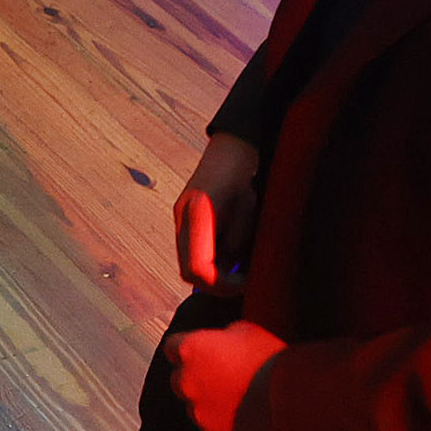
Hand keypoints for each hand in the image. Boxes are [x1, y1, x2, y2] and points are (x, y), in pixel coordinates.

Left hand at [162, 319, 284, 430]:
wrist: (291, 398)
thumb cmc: (271, 355)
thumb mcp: (247, 328)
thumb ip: (223, 332)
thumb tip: (222, 335)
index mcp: (190, 351)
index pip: (173, 347)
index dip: (187, 349)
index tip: (200, 351)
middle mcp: (186, 383)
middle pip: (179, 380)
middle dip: (194, 378)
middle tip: (221, 377)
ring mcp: (198, 413)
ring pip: (195, 408)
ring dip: (208, 403)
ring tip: (239, 399)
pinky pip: (213, 430)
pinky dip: (224, 425)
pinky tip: (246, 418)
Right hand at [173, 131, 260, 290]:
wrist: (234, 144)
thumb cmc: (246, 171)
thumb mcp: (249, 209)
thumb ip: (236, 241)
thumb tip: (232, 273)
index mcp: (197, 213)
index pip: (197, 268)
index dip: (221, 285)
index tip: (246, 283)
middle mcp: (183, 217)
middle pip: (189, 271)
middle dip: (217, 284)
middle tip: (246, 282)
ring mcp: (181, 218)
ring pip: (190, 264)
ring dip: (215, 274)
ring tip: (243, 270)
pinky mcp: (187, 219)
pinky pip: (195, 251)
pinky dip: (213, 261)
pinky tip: (234, 257)